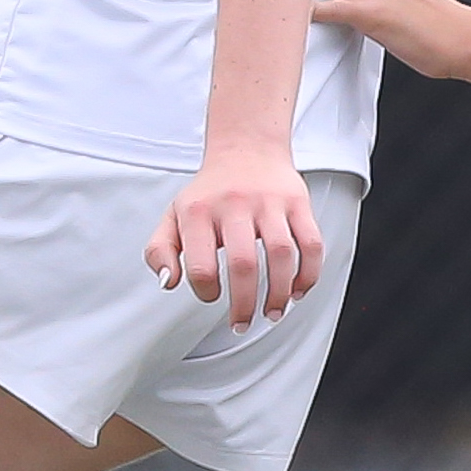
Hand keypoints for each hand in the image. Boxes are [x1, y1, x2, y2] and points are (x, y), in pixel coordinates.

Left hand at [144, 141, 327, 326]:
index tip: (212, 296)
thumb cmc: (210, 191)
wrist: (246, 148)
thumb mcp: (174, 215)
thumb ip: (160, 250)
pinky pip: (311, 243)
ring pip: (282, 254)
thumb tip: (168, 281)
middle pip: (244, 264)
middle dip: (245, 304)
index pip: (200, 265)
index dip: (205, 291)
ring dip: (280, 292)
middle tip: (243, 322)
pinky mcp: (298, 202)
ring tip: (273, 311)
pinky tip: (298, 289)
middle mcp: (235, 204)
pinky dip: (309, 272)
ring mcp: (270, 203)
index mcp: (199, 211)